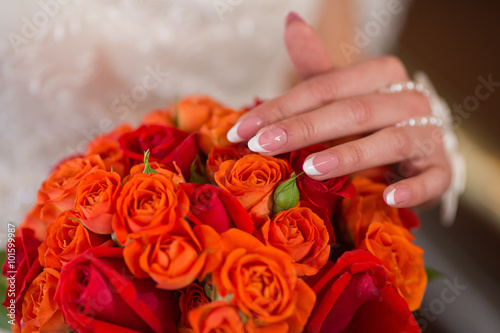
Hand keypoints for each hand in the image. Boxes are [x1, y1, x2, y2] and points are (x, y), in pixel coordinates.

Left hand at [226, 12, 451, 208]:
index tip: (242, 129)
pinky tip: (389, 197)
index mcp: (382, 74)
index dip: (281, 107)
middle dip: (304, 129)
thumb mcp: (341, 92)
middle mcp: (408, 99)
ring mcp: (428, 135)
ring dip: (350, 156)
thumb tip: (291, 20)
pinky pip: (432, 179)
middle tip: (262, 145)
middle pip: (353, 111)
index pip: (325, 86)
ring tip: (310, 169)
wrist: (417, 144)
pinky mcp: (440, 170)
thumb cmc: (369, 118)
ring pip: (391, 141)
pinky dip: (413, 188)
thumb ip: (317, 66)